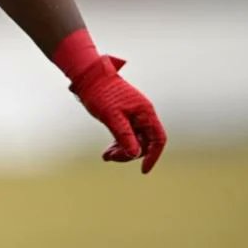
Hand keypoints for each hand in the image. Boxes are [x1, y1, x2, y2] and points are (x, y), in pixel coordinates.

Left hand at [70, 55, 166, 172]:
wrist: (89, 76)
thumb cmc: (101, 93)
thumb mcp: (112, 116)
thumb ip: (124, 135)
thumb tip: (135, 154)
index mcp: (145, 113)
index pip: (158, 139)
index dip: (153, 156)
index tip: (143, 170)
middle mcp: (143, 115)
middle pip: (144, 142)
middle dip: (129, 153)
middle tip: (110, 157)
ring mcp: (134, 116)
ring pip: (134, 140)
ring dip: (122, 150)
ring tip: (106, 156)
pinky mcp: (124, 117)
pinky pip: (126, 136)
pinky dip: (118, 144)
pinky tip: (107, 152)